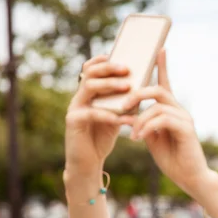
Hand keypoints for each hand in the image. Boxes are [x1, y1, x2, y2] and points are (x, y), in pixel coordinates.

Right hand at [65, 55, 133, 173]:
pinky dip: (107, 114)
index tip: (124, 57)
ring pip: (89, 87)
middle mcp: (80, 96)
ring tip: (127, 87)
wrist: (89, 160)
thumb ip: (125, 101)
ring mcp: (74, 107)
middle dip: (109, 69)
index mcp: (89, 92)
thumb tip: (144, 84)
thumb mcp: (117, 115)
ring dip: (109, 86)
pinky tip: (121, 117)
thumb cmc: (104, 135)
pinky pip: (90, 113)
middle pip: (91, 73)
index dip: (105, 60)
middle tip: (127, 69)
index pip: (93, 68)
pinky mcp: (72, 122)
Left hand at [123, 49, 213, 197]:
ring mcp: (184, 119)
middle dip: (136, 94)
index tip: (158, 49)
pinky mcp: (186, 129)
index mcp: (171, 110)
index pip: (165, 83)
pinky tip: (138, 138)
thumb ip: (142, 122)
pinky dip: (146, 127)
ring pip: (157, 106)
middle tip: (121, 106)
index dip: (162, 66)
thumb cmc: (171, 158)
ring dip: (139, 118)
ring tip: (131, 132)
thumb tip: (127, 113)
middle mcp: (179, 110)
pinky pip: (162, 119)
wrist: (189, 177)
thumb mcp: (151, 137)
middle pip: (157, 90)